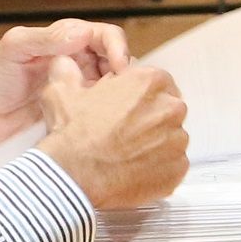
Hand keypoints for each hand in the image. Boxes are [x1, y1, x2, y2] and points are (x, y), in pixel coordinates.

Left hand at [0, 18, 133, 145]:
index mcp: (67, 42)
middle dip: (124, 76)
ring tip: (110, 110)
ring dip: (116, 100)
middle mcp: (78, 65)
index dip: (118, 49)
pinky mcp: (75, 119)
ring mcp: (78, 93)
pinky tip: (99, 126)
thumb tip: (81, 33)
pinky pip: (98, 119)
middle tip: (120, 92)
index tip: (120, 67)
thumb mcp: (13, 49)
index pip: (106, 37)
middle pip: (116, 65)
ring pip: (113, 93)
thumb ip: (45, 38)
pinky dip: (104, 121)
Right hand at [35, 57, 190, 210]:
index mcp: (150, 82)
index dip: (139, 96)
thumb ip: (69, 71)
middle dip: (150, 119)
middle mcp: (171, 108)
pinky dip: (157, 168)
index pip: (156, 83)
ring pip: (171, 138)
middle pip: (167, 110)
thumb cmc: (73, 135)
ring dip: (154, 143)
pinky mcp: (178, 168)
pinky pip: (172, 165)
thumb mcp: (62, 90)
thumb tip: (66, 65)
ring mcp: (177, 140)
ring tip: (127, 153)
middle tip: (124, 132)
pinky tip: (133, 169)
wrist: (74, 176)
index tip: (126, 108)